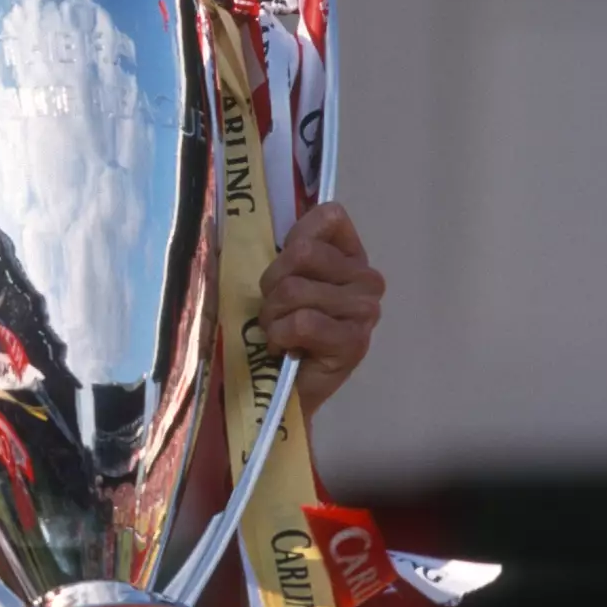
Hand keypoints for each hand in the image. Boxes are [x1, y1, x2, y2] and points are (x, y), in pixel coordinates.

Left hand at [258, 203, 384, 417]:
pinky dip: (280, 336)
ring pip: (295, 289)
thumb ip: (284, 249)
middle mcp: (368, 279)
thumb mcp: (281, 280)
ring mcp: (365, 311)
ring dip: (272, 316)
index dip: (294, 241)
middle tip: (276, 312)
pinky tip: (285, 348)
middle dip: (273, 285)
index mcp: (353, 257)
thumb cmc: (284, 332)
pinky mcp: (354, 342)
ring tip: (279, 332)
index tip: (289, 272)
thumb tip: (238, 223)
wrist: (288, 390)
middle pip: (302, 253)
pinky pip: (302, 322)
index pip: (329, 216)